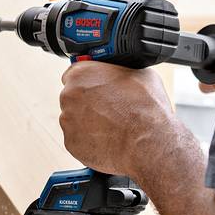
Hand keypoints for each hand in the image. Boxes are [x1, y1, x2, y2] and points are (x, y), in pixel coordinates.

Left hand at [59, 61, 175, 176]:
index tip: (97, 87)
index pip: (76, 73)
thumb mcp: (140, 74)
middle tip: (109, 108)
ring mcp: (68, 121)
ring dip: (88, 121)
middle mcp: (69, 96)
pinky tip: (108, 139)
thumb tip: (120, 73)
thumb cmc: (145, 109)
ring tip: (111, 126)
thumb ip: (120, 71)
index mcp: (82, 73)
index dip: (89, 80)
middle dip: (88, 102)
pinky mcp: (71, 143)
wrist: (147, 144)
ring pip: (75, 119)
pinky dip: (89, 139)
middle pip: (73, 97)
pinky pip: (78, 138)